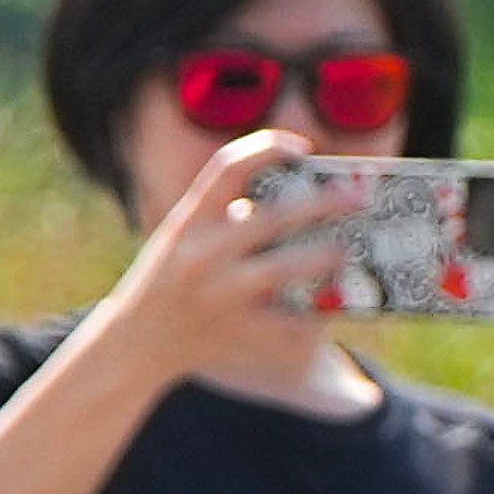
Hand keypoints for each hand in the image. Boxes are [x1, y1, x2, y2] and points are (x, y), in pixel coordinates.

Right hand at [94, 131, 357, 384]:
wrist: (133, 345)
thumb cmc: (173, 278)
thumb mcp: (186, 237)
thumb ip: (226, 213)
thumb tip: (307, 192)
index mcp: (189, 223)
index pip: (226, 168)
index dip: (267, 148)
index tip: (303, 148)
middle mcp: (201, 255)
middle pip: (275, 218)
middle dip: (325, 204)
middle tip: (359, 197)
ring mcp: (218, 296)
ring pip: (286, 269)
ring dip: (327, 256)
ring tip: (350, 249)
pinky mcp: (235, 332)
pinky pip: (289, 320)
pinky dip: (318, 311)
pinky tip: (338, 301)